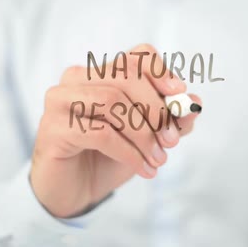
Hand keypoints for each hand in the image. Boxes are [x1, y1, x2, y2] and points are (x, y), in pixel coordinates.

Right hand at [30, 44, 201, 217]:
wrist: (75, 191)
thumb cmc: (109, 157)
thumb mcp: (147, 137)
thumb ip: (170, 119)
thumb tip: (194, 103)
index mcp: (101, 74)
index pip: (136, 56)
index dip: (160, 71)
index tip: (178, 94)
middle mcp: (77, 79)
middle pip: (125, 77)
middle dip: (155, 109)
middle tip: (171, 140)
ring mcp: (60, 100)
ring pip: (112, 100)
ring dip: (143, 133)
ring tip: (158, 159)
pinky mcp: (53, 127)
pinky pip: (99, 132)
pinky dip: (128, 152)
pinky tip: (143, 168)